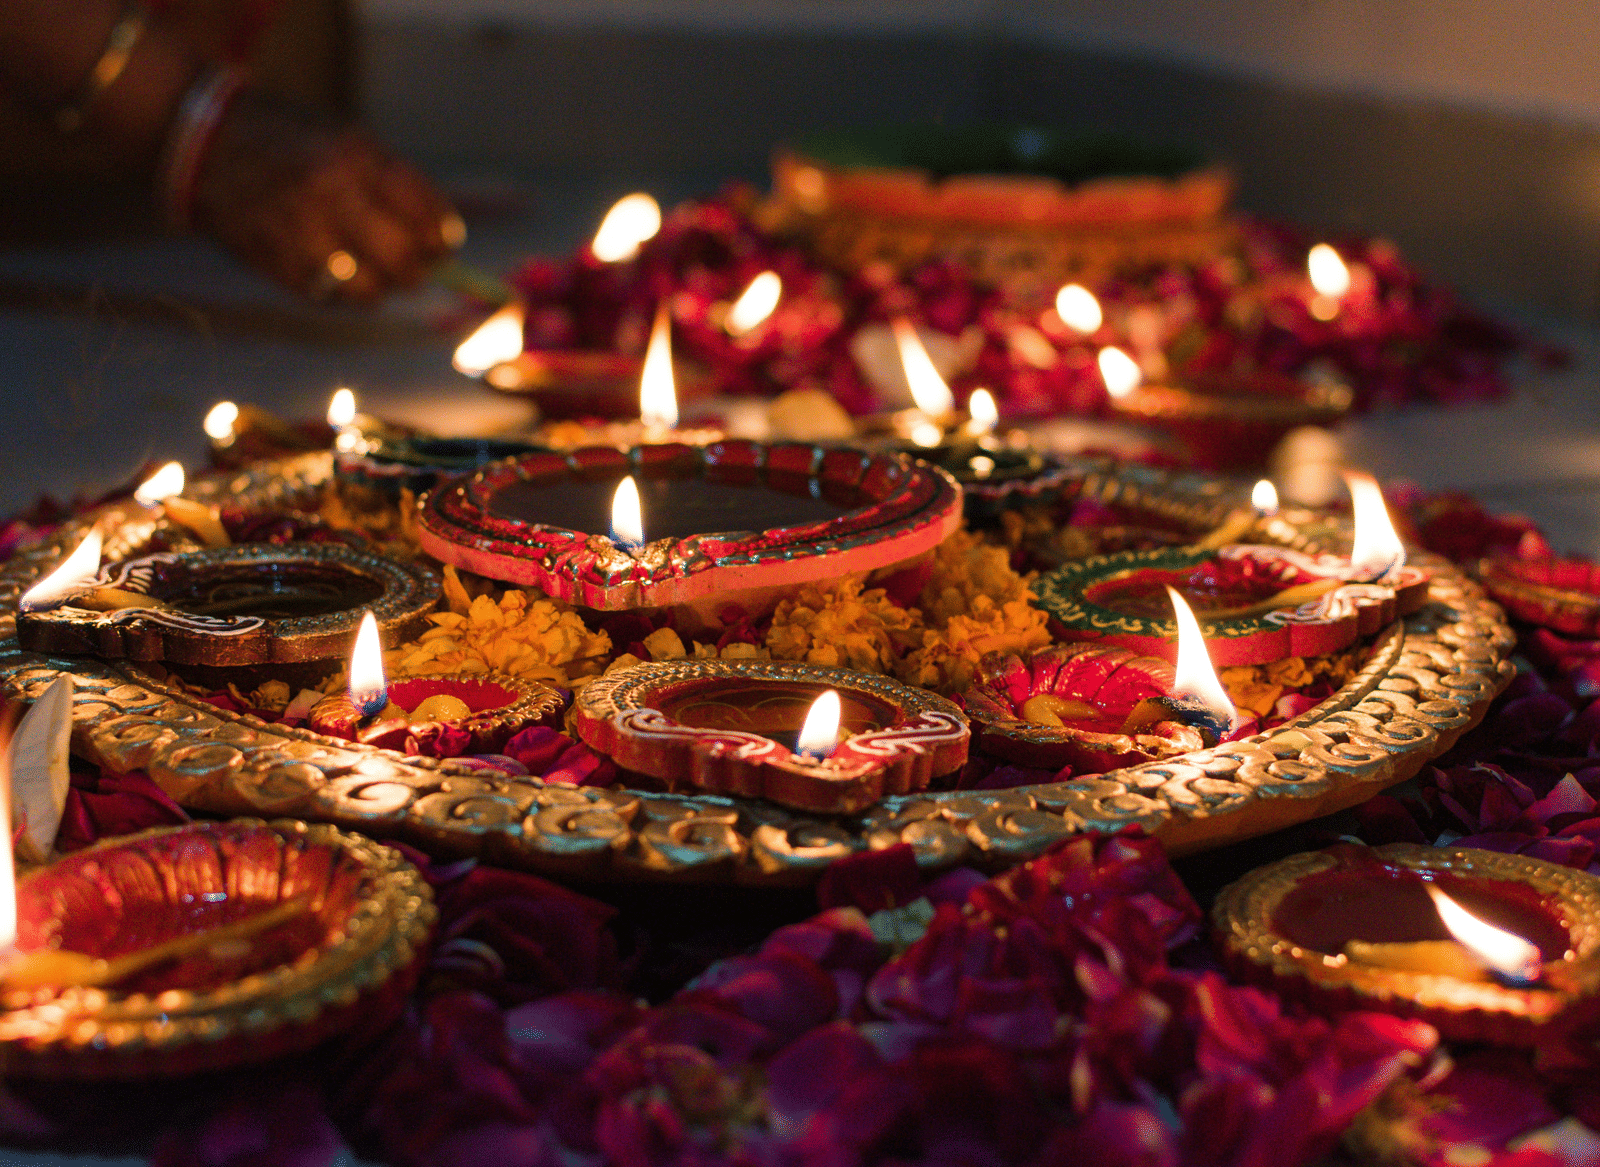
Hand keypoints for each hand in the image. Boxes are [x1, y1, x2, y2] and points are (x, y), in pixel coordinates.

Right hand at [190, 88, 460, 303]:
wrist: (203, 143)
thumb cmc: (288, 139)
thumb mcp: (344, 138)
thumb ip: (393, 182)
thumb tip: (440, 234)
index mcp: (354, 157)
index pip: (425, 215)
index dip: (442, 237)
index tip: (443, 244)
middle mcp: (329, 196)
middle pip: (403, 260)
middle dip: (418, 269)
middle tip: (417, 267)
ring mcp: (300, 234)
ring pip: (370, 291)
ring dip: (381, 287)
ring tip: (377, 273)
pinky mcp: (277, 265)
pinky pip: (331, 299)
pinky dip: (344, 293)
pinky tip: (338, 272)